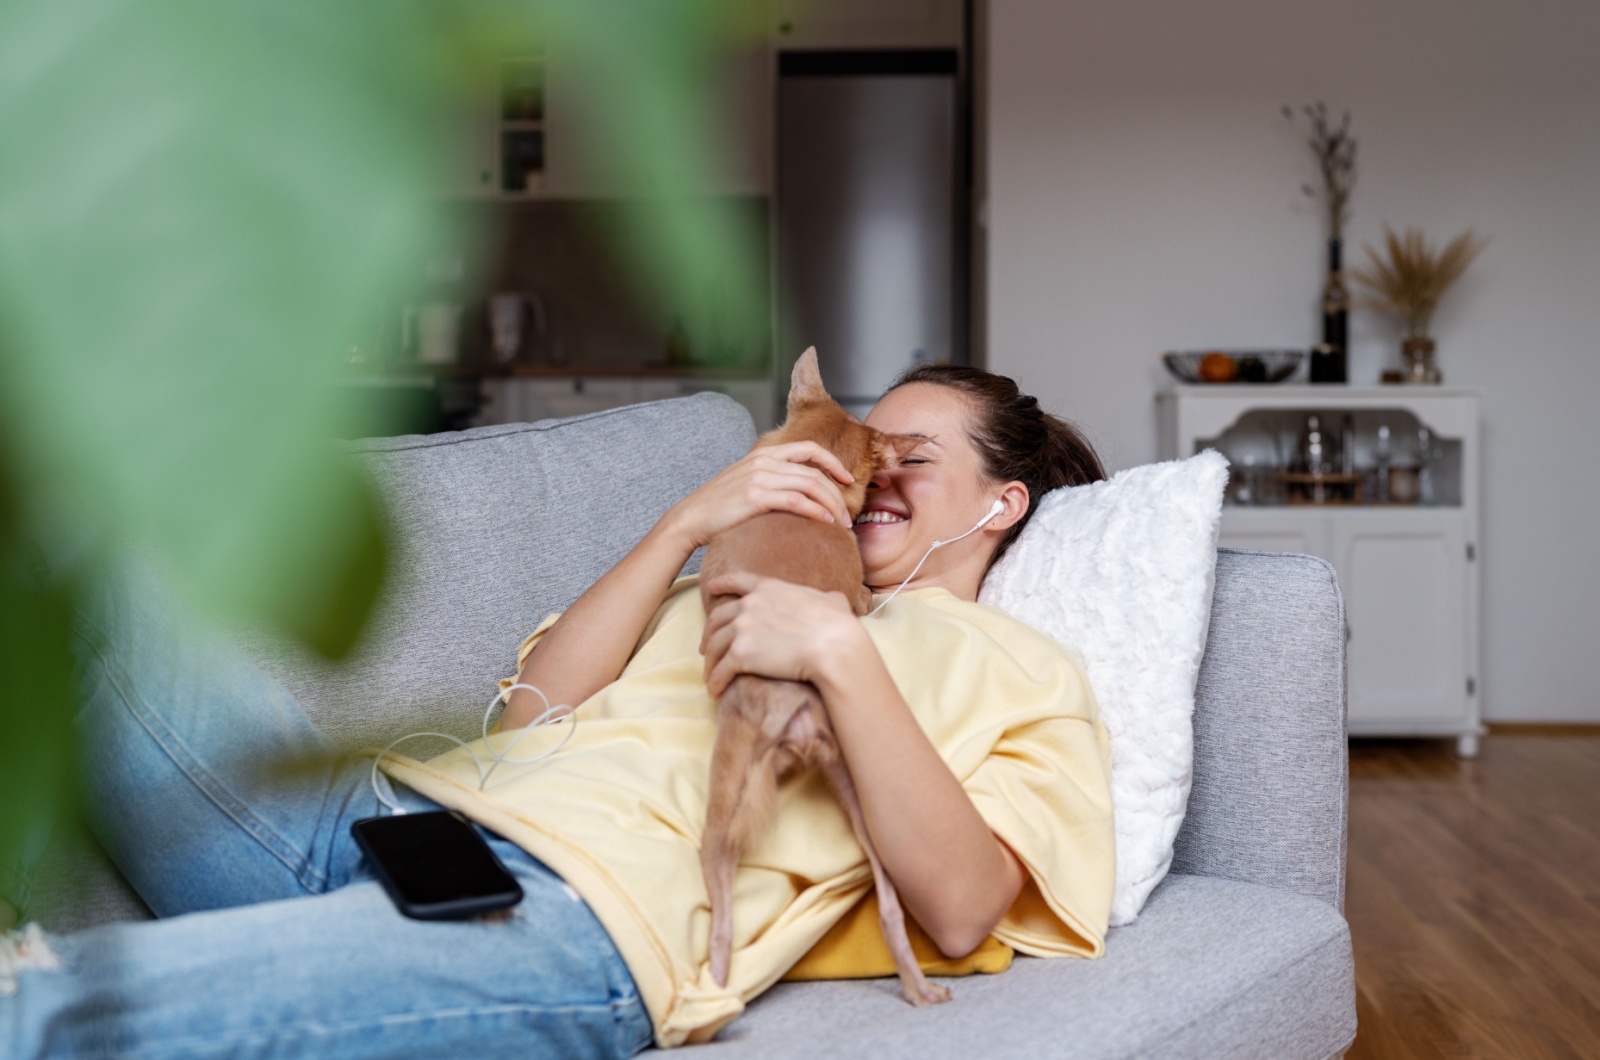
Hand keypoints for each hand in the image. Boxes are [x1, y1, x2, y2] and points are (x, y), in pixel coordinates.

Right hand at [661, 442, 853, 550]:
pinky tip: (825, 523)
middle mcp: (764, 461)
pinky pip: (796, 500)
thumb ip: (771, 478)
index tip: (847, 479)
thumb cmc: (719, 506)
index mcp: (763, 453)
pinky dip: (816, 511)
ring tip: (842, 524)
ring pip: (810, 485)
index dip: (833, 463)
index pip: (809, 449)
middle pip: (815, 472)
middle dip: (838, 494)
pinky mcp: (755, 497)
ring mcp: (759, 477)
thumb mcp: (747, 481)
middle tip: (848, 515)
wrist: (691, 518)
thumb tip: (800, 490)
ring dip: (832, 505)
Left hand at [700, 572, 860, 696]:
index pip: (737, 581)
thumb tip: (834, 600)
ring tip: (711, 674)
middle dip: (709, 633)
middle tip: (707, 647)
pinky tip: (715, 691)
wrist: (833, 647)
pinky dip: (715, 681)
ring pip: (714, 646)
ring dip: (710, 662)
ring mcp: (742, 629)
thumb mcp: (832, 601)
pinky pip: (721, 670)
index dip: (721, 584)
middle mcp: (749, 605)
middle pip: (718, 618)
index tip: (711, 589)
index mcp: (769, 589)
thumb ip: (826, 598)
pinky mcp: (741, 655)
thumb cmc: (837, 625)